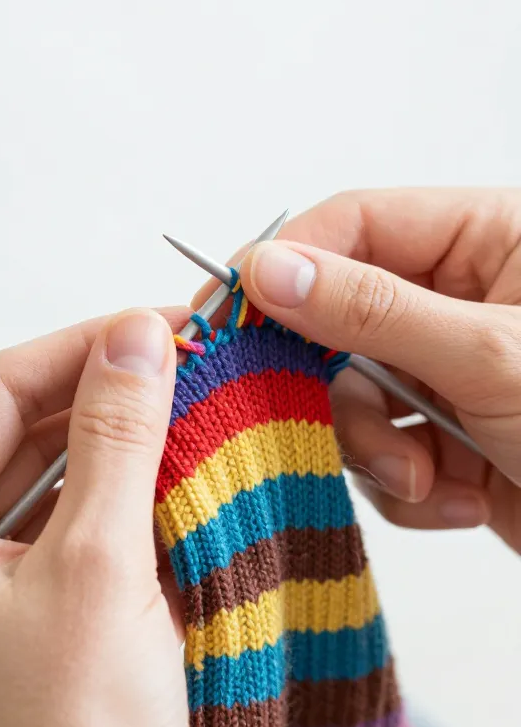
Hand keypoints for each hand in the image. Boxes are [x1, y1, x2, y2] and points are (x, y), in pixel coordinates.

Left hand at [0, 309, 196, 726]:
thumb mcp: (99, 568)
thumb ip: (114, 439)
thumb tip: (136, 340)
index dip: (74, 347)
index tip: (150, 327)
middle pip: (17, 428)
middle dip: (102, 390)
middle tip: (182, 361)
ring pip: (52, 474)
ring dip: (121, 440)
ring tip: (190, 410)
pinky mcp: (38, 612)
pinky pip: (78, 524)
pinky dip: (129, 496)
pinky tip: (179, 480)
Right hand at [196, 188, 520, 552]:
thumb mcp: (493, 356)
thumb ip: (375, 310)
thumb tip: (270, 268)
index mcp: (486, 239)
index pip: (353, 225)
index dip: (286, 266)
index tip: (233, 315)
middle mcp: (462, 299)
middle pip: (339, 322)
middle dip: (340, 389)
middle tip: (333, 426)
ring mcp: (451, 371)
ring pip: (354, 398)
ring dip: (378, 450)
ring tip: (431, 479)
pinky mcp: (449, 436)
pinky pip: (385, 452)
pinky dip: (411, 487)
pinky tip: (464, 501)